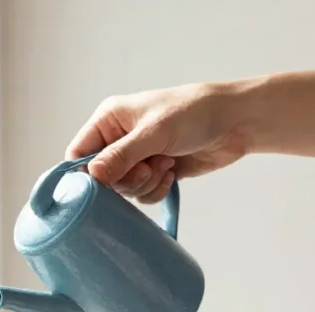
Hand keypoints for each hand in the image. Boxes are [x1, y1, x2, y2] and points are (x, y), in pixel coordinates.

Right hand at [66, 81, 249, 202]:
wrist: (236, 122)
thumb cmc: (194, 113)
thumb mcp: (154, 133)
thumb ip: (121, 156)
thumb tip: (91, 177)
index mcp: (109, 120)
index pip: (78, 154)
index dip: (85, 174)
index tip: (102, 186)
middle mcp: (118, 139)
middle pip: (100, 178)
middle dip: (125, 180)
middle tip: (147, 169)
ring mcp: (136, 157)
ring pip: (123, 189)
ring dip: (144, 185)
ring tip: (165, 165)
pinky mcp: (154, 172)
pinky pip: (142, 195)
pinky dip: (155, 190)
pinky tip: (172, 173)